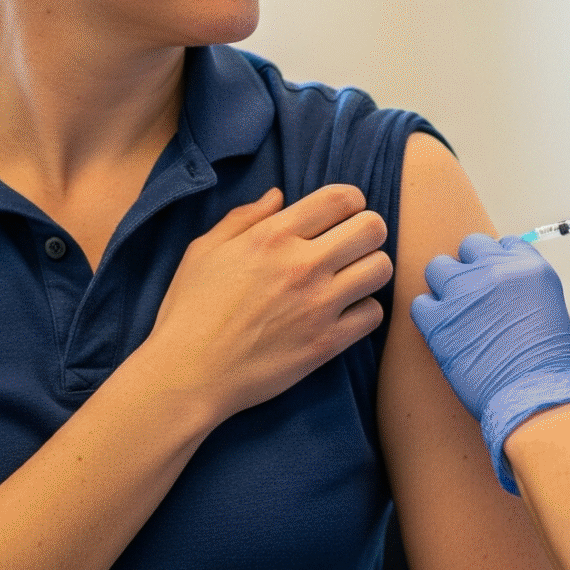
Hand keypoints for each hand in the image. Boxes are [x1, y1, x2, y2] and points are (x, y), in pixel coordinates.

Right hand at [137, 186, 392, 419]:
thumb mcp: (204, 250)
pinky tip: (344, 313)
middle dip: (367, 231)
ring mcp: (318, 305)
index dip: (351, 201)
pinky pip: (373, 314)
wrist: (188, 373)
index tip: (343, 215)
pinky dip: (364, 312)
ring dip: (370, 269)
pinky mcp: (326, 343)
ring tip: (351, 279)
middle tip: (351, 246)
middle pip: (372, 228)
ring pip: (381, 269)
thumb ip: (243, 218)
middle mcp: (302, 265)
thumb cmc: (189, 310)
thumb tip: (278, 196)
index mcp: (272, 236)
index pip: (341, 198)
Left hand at [411, 235, 569, 492]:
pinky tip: (444, 334)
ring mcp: (465, 292)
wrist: (534, 399)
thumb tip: (501, 291)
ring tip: (456, 315)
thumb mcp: (550, 311)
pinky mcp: (438, 320)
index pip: (504, 243)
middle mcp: (497, 271)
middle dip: (470, 268)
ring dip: (445, 287)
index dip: (498, 263)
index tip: (497, 283)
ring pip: (438, 268)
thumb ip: (523, 290)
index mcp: (531, 267)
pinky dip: (428, 317)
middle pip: (469, 247)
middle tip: (474, 298)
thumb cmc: (549, 368)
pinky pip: (420, 303)